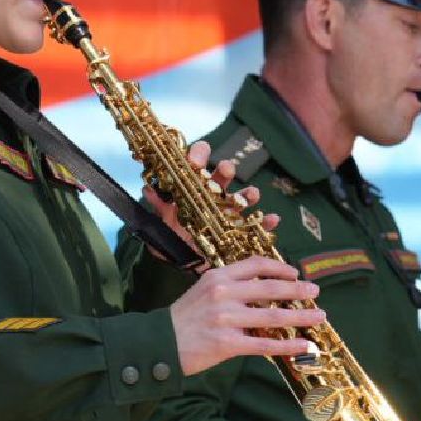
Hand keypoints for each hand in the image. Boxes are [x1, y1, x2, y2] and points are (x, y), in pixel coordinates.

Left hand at [144, 141, 282, 248]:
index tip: (197, 159)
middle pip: (222, 176)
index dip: (197, 156)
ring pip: (242, 197)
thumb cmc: (175, 239)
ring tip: (252, 195)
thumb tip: (147, 188)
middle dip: (225, 170)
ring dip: (248, 193)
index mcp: (193, 189)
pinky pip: (257, 224)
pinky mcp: (241, 230)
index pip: (196, 164)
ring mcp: (229, 212)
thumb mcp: (162, 225)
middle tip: (225, 171)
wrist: (187, 264)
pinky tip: (273, 220)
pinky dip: (267, 221)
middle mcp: (212, 196)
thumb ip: (158, 207)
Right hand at [169, 256, 325, 375]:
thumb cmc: (183, 318)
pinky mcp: (227, 343)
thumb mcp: (203, 291)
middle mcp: (223, 293)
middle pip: (271, 288)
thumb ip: (231, 287)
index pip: (256, 264)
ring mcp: (226, 318)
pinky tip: (304, 345)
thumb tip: (266, 291)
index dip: (280, 267)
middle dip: (298, 290)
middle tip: (316, 292)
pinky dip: (288, 345)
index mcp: (218, 276)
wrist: (158, 344)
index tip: (295, 272)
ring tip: (319, 317)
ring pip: (273, 316)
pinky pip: (265, 344)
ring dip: (301, 317)